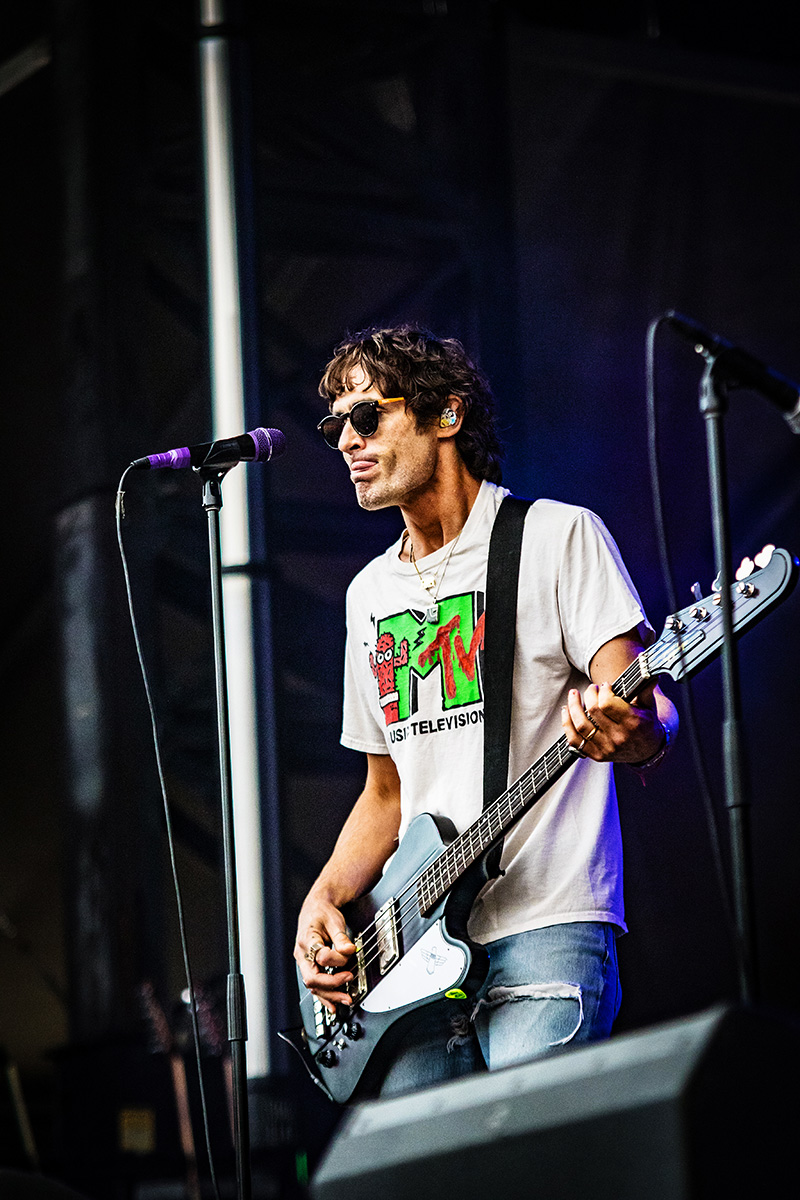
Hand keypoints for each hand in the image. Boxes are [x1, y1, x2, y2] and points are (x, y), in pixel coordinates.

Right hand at [294, 894, 356, 1012]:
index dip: (336, 960)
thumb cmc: (322, 913)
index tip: (349, 955)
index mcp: (307, 940)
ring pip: (313, 986)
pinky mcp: (309, 967)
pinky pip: (315, 985)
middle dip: (332, 986)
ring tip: (346, 999)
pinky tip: (332, 1005)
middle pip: (312, 978)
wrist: (315, 908)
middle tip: (349, 985)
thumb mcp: (334, 921)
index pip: (320, 957)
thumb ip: (341, 937)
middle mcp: (302, 954)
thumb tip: (350, 950)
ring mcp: (304, 962)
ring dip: (330, 995)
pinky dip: (324, 996)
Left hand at [561, 682, 664, 764]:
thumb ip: (645, 688)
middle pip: (593, 711)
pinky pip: (575, 740)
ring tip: (573, 695)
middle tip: (592, 689)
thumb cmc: (646, 724)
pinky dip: (567, 725)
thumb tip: (647, 671)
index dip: (603, 691)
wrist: (648, 750)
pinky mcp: (597, 755)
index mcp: (632, 722)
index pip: (607, 703)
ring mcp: (607, 748)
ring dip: (573, 706)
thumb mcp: (649, 706)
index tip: (605, 686)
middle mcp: (619, 737)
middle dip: (589, 694)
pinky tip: (566, 712)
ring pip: (581, 725)